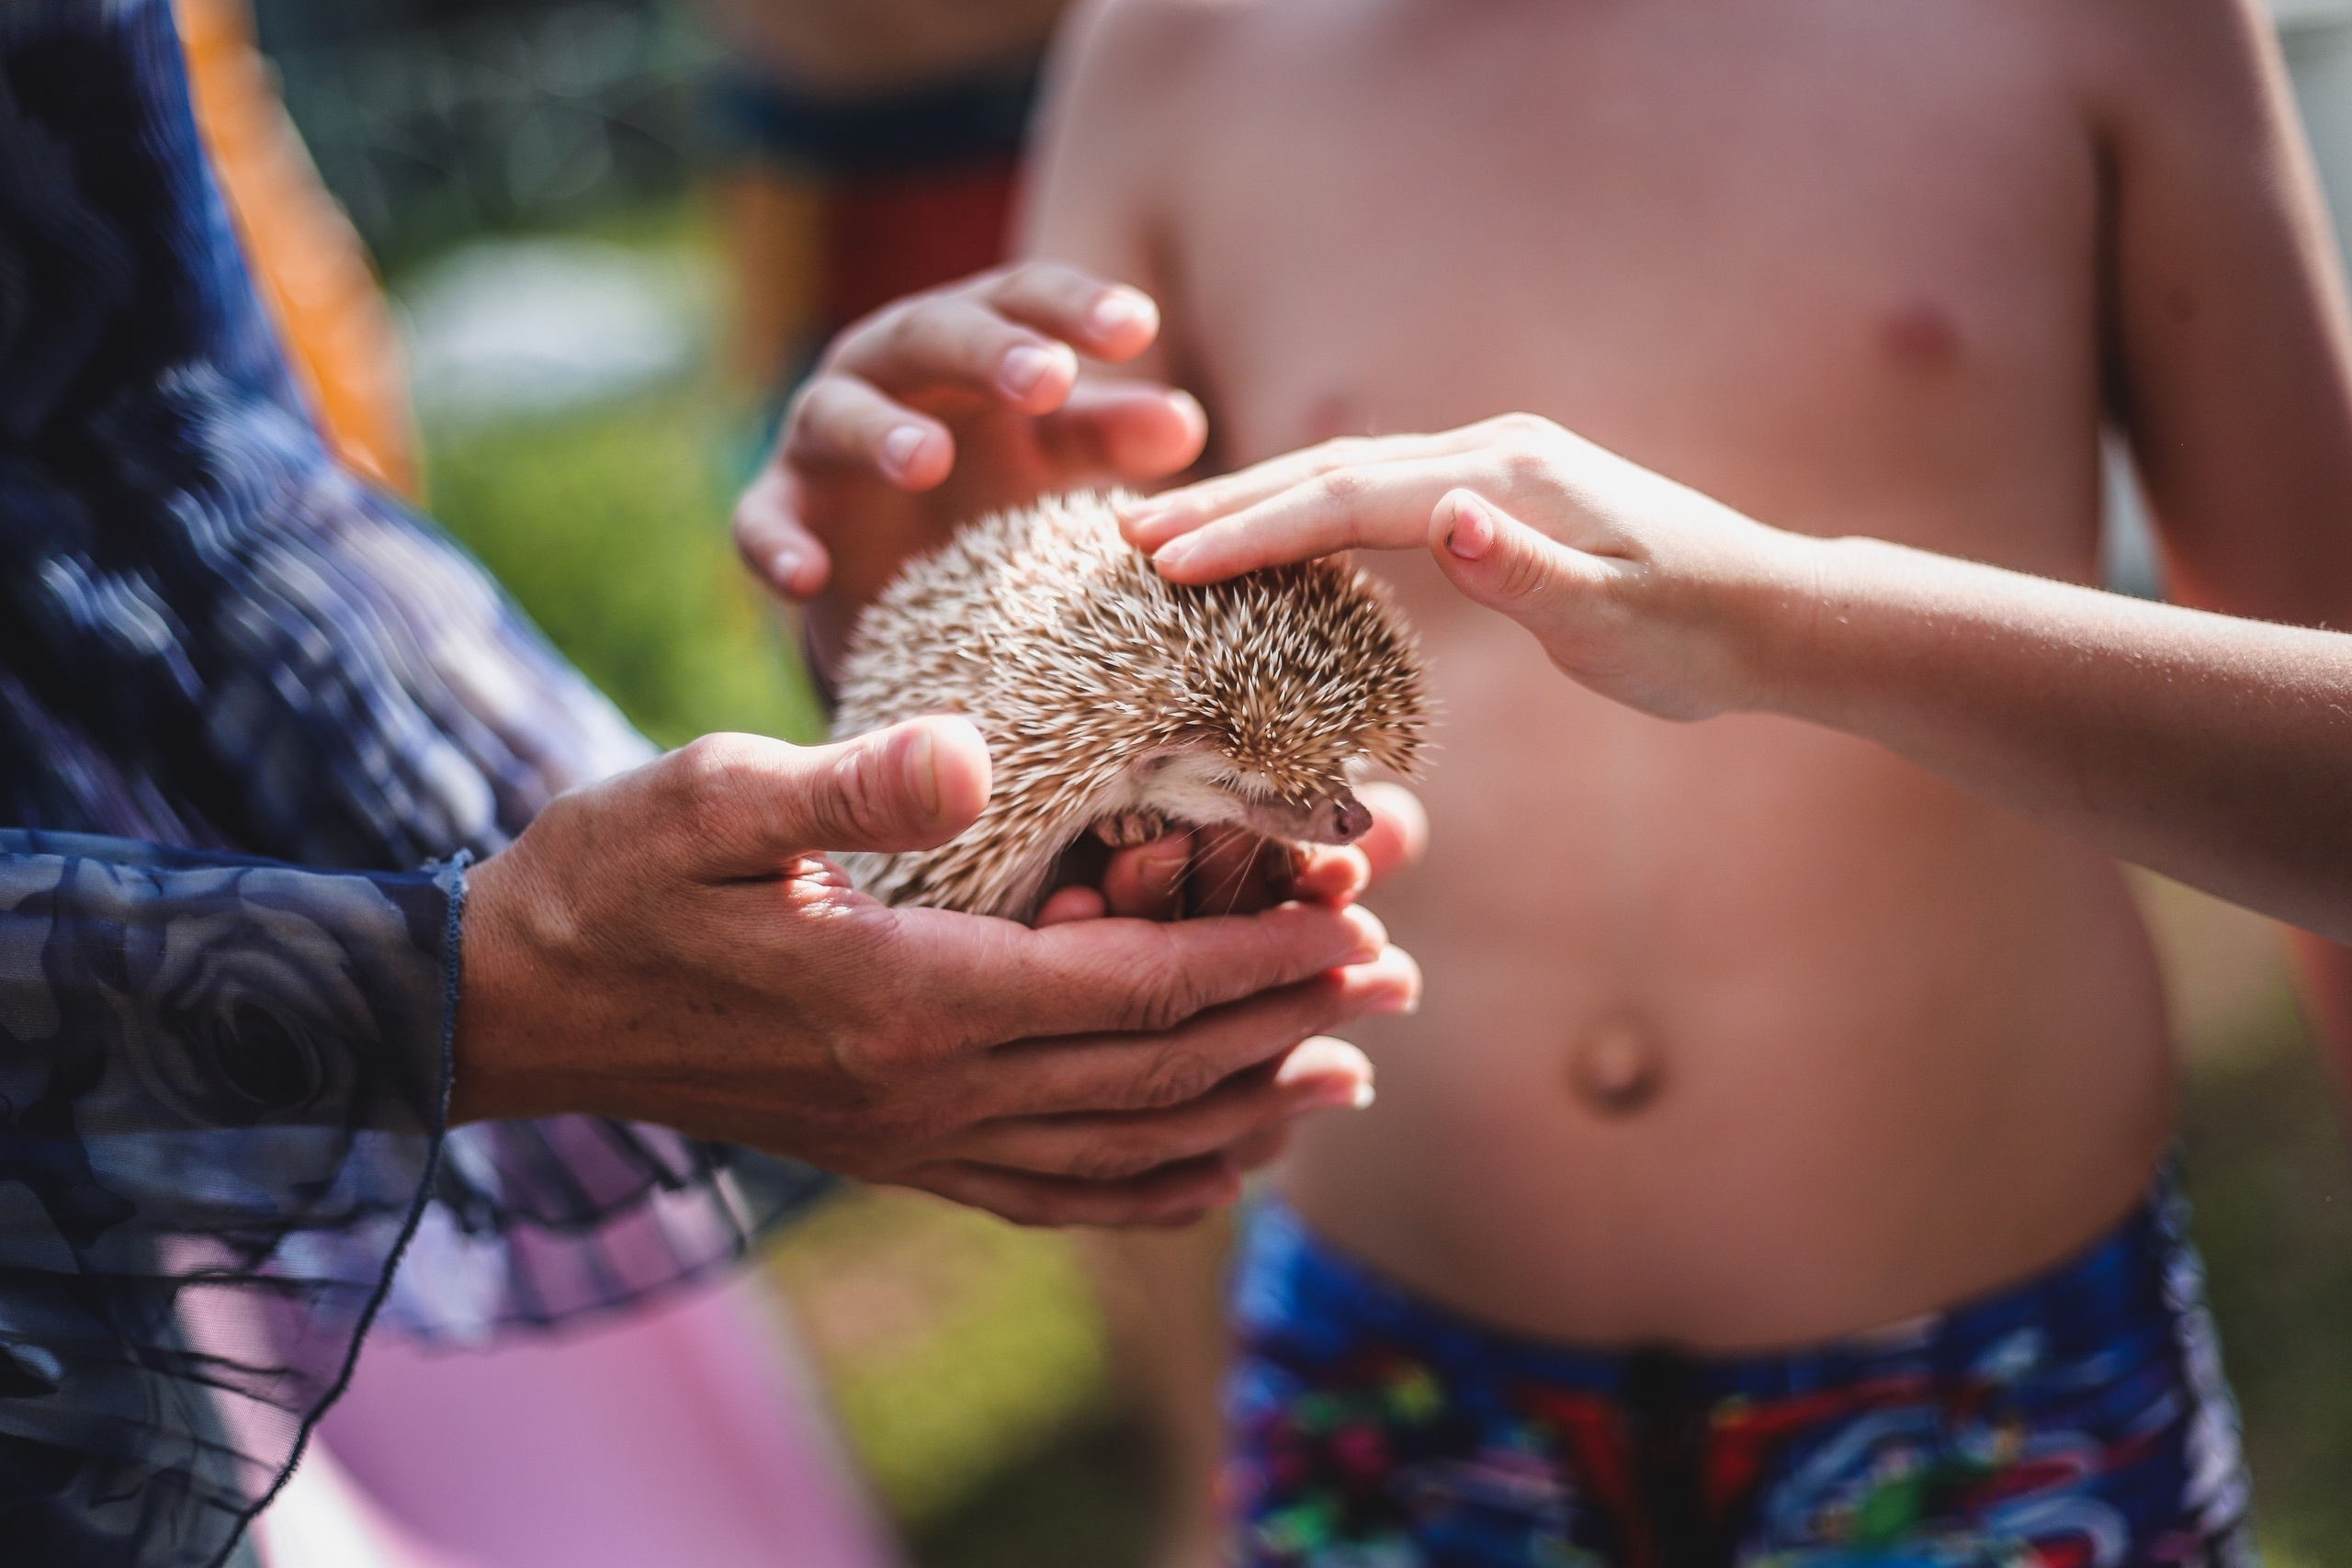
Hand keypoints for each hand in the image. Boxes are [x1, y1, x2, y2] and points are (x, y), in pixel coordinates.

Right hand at [452, 719, 1418, 1226]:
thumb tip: (969, 749)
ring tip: (1340, 1074)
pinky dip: (1150, 1186)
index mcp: (911, 994)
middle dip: (1284, 1023)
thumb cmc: (609, 880)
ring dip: (1242, 1111)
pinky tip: (1208, 1167)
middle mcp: (933, 1090)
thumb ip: (846, 775)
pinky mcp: (897, 1154)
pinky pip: (1055, 1196)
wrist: (516, 1007)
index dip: (1254, 952)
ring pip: (1123, 1149)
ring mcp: (917, 1139)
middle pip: (1156, 1072)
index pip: (1133, 984)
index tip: (1354, 912)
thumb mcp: (705, 796)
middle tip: (1391, 979)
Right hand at [733, 263, 1207, 664]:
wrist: (897, 590)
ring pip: (837, 414)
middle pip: (929, 334)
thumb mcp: (1055, 463)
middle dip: (985, 351)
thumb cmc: (990, 493)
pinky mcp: (779, 512)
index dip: (1073, 307)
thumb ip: (1109, 438)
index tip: (1137, 328)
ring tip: (928, 460)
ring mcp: (823, 439)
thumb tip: (1186, 422)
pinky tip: (805, 575)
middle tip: (1047, 378)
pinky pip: (762, 520)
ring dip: (880, 432)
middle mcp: (887, 370)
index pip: (1020, 299)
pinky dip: (777, 543)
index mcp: (967, 342)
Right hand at [1119, 414, 1817, 721]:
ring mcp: (1491, 469)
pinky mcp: (1495, 497)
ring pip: (1346, 478)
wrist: (1771, 613)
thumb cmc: (1696, 632)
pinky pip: (1375, 498)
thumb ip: (1525, 571)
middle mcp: (1491, 455)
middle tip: (1122, 533)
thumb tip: (1442, 516)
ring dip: (1255, 503)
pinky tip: (1267, 541)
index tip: (1166, 561)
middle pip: (1330, 471)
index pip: (1351, 499)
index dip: (1254, 530)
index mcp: (1506, 481)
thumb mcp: (1617, 620)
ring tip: (1165, 532)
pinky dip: (1307, 515)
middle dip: (1225, 503)